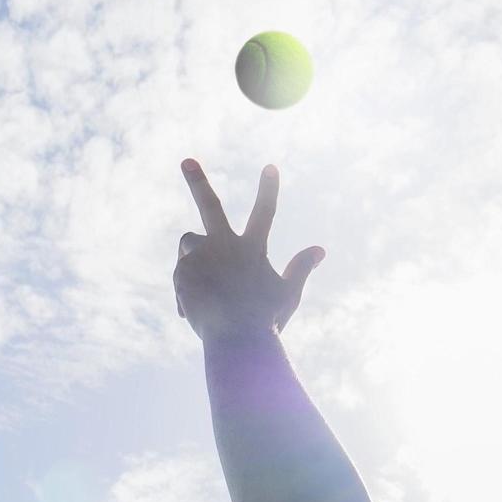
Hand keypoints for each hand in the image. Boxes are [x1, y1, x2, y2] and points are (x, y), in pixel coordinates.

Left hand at [174, 159, 324, 341]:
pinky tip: (195, 312)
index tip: (270, 167)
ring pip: (189, 242)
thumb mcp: (287, 295)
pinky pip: (180, 273)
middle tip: (186, 160)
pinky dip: (186, 290)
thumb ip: (300, 268)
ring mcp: (202, 256)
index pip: (265, 212)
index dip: (269, 189)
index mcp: (253, 248)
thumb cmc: (266, 321)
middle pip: (210, 205)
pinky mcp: (182, 271)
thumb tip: (320, 249)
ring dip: (193, 255)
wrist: (236, 340)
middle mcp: (226, 245)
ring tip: (205, 286)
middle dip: (198, 180)